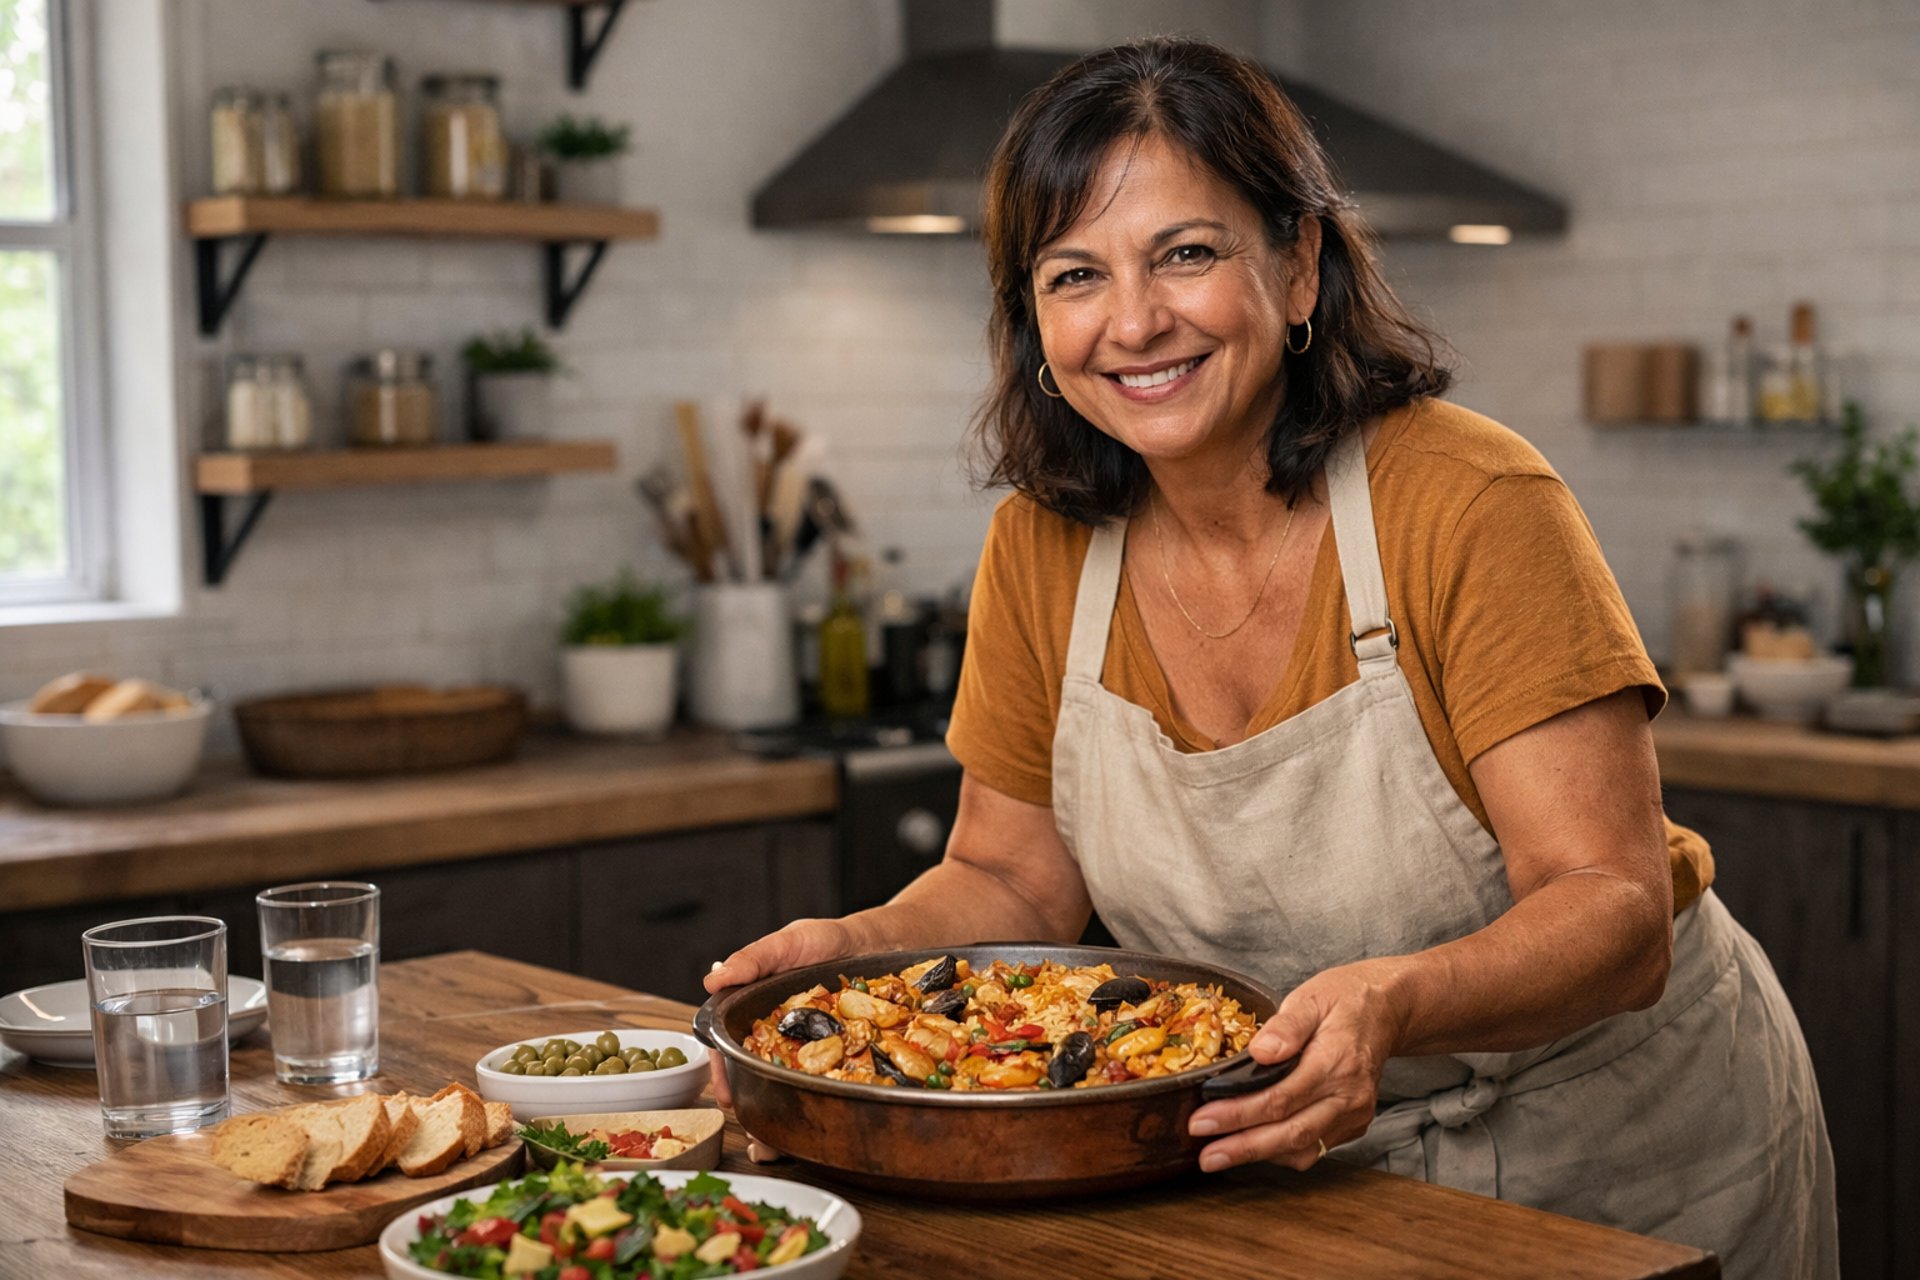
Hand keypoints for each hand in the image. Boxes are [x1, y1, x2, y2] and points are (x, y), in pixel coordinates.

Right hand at [702, 916, 861, 1113]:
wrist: (877, 942)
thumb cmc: (826, 940)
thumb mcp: (789, 942)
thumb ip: (754, 958)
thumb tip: (713, 980)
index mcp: (755, 1006)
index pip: (729, 1043)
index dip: (724, 1070)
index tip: (726, 1093)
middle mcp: (779, 1031)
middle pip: (755, 1071)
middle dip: (750, 1103)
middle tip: (753, 1128)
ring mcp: (809, 1046)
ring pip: (788, 1084)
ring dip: (779, 1114)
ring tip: (775, 1143)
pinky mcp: (839, 1053)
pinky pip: (827, 1080)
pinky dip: (820, 1101)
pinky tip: (818, 1121)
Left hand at [1186, 960, 1405, 1171]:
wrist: (1387, 1009)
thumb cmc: (1344, 999)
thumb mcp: (1312, 997)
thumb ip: (1286, 1025)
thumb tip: (1259, 1052)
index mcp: (1336, 1062)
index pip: (1280, 1099)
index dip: (1237, 1115)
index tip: (1201, 1121)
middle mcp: (1349, 1096)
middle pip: (1291, 1133)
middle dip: (1243, 1148)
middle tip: (1205, 1157)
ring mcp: (1355, 1114)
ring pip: (1304, 1148)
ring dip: (1260, 1155)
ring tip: (1219, 1155)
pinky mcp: (1354, 1124)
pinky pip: (1315, 1147)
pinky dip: (1282, 1150)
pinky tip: (1253, 1144)